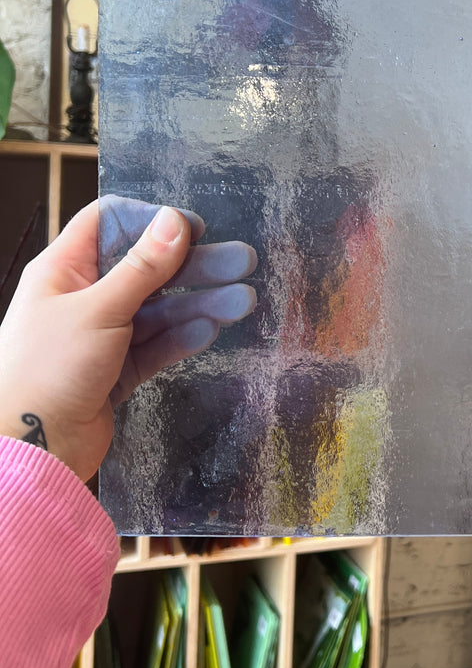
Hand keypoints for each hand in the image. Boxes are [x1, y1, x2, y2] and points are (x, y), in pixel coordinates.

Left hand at [0, 196, 256, 480]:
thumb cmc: (48, 369)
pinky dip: (182, 338)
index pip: (111, 223)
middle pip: (146, 268)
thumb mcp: (99, 309)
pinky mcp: (115, 370)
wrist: (30, 447)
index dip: (152, 220)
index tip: (195, 228)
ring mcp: (101, 335)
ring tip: (244, 302)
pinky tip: (211, 330)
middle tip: (243, 261)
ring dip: (200, 303)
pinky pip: (155, 346)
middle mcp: (83, 297)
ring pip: (158, 309)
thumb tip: (175, 220)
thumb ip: (142, 267)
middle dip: (194, 265)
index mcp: (64, 269)